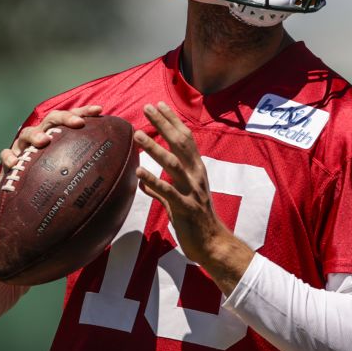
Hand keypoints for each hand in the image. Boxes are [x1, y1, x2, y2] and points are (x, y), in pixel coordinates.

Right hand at [0, 105, 101, 245]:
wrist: (22, 199)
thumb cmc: (52, 183)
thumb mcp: (71, 175)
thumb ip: (89, 172)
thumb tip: (122, 181)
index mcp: (57, 136)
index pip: (71, 119)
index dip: (84, 111)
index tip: (99, 110)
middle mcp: (40, 138)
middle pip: (50, 119)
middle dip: (64, 117)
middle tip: (78, 123)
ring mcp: (23, 149)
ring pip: (26, 132)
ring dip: (35, 135)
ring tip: (44, 141)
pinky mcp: (9, 163)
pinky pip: (6, 155)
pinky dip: (9, 157)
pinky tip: (15, 164)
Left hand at [134, 101, 253, 294]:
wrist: (213, 245)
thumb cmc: (196, 222)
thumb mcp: (178, 201)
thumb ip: (160, 191)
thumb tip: (142, 182)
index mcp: (197, 170)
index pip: (185, 139)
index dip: (172, 121)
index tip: (159, 105)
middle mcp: (196, 176)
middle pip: (180, 144)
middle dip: (163, 124)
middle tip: (148, 107)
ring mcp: (191, 191)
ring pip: (173, 164)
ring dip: (154, 148)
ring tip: (138, 135)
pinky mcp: (185, 208)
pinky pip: (167, 192)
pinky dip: (153, 180)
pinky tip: (139, 171)